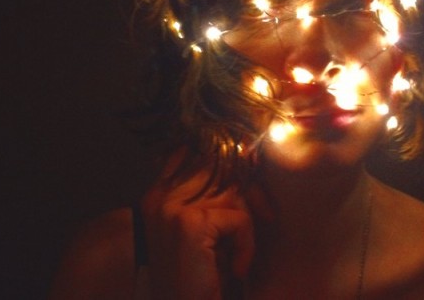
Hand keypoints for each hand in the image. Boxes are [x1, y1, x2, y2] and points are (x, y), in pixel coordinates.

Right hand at [141, 151, 253, 299]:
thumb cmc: (199, 272)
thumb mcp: (203, 224)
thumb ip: (214, 192)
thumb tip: (247, 155)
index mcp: (158, 191)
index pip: (198, 152)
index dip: (231, 159)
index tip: (252, 165)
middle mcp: (160, 195)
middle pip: (220, 167)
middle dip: (250, 190)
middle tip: (265, 215)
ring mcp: (171, 207)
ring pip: (234, 192)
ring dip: (247, 224)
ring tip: (239, 252)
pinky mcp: (190, 223)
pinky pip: (239, 218)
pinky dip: (246, 244)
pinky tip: (237, 267)